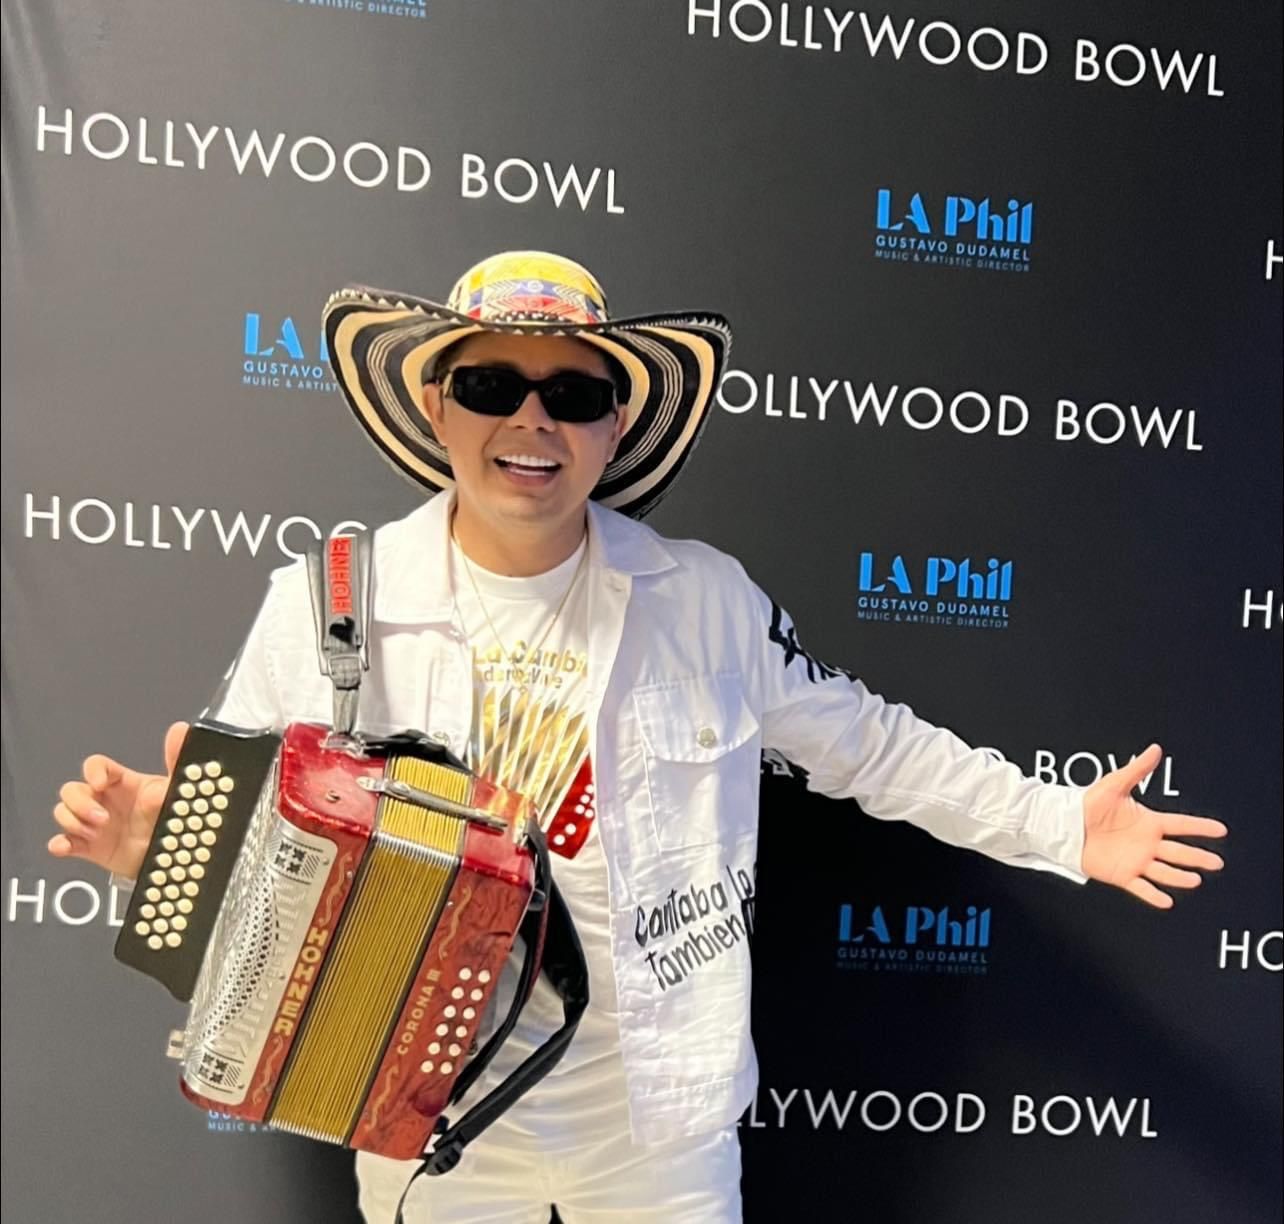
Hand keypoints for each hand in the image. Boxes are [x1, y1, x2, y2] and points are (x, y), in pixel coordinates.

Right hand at [48, 722, 188, 880]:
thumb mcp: (176, 788)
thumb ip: (175, 761)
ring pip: (63, 812)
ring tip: (95, 833)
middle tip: (102, 817)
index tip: (100, 783)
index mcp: (121, 783)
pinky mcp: (87, 845)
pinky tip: (66, 846)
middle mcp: (103, 800)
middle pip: (72, 789)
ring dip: (73, 822)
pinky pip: (63, 841)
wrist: (170, 855)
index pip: (96, 766)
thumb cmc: (170, 818)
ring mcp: (93, 822)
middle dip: (80, 803)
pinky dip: (59, 844)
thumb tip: (179, 731)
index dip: (92, 771)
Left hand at [1081, 743, 1226, 908]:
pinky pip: (1141, 888)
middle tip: (1217, 862)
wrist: (1064, 825)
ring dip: (1180, 877)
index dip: (1201, 827)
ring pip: (1165, 871)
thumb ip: (1136, 769)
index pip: (1181, 824)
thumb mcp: (1113, 785)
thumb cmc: (1087, 804)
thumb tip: (1154, 749)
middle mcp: (1147, 843)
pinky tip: (1167, 901)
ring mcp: (1136, 860)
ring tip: (1195, 880)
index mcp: (1148, 822)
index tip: (1220, 830)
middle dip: (1198, 857)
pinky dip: (1154, 896)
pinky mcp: (1122, 874)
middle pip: (1179, 852)